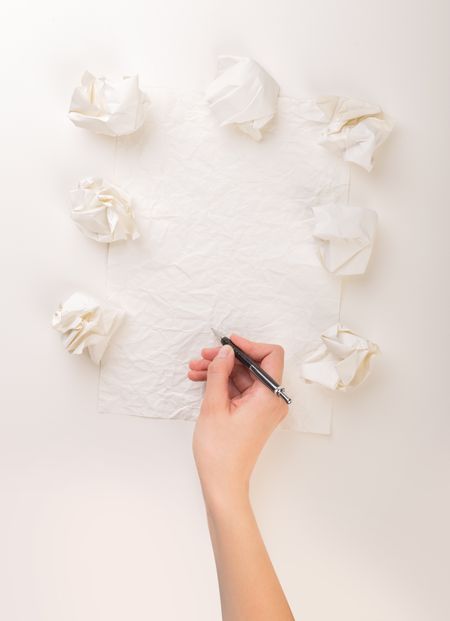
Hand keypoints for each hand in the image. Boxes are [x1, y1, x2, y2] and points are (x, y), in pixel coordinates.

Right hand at [188, 334, 287, 508]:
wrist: (222, 482)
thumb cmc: (220, 450)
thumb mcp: (214, 405)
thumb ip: (219, 373)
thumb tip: (224, 351)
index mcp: (270, 396)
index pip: (271, 355)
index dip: (249, 345)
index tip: (227, 343)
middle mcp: (272, 400)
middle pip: (253, 365)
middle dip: (226, 358)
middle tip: (202, 357)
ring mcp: (262, 408)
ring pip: (243, 377)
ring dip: (219, 370)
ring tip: (194, 369)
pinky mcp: (253, 414)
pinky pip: (240, 390)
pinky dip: (222, 384)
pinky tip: (201, 380)